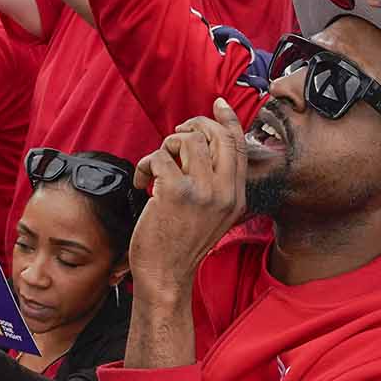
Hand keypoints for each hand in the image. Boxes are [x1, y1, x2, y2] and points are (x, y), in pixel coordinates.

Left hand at [129, 98, 248, 297]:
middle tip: (174, 137)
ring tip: (156, 167)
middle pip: (214, 135)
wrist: (166, 276)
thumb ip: (214, 183)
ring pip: (185, 140)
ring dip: (164, 148)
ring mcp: (202, 191)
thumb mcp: (213, 215)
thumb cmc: (181, 245)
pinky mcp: (175, 192)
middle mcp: (224, 192)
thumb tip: (203, 144)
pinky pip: (158, 156)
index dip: (228, 120)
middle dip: (191, 126)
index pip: (239, 146)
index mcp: (236, 196)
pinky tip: (141, 182)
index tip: (218, 104)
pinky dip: (144, 165)